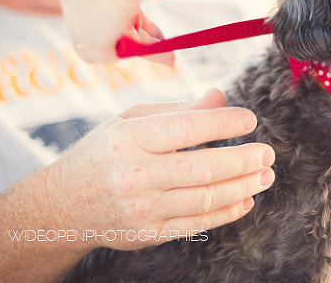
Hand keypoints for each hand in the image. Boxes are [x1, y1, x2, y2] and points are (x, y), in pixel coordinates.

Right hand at [49, 89, 274, 249]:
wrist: (63, 206)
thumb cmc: (104, 154)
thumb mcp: (131, 121)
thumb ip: (178, 110)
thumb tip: (220, 97)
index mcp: (129, 139)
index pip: (185, 128)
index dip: (223, 123)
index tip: (250, 119)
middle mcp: (134, 175)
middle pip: (202, 168)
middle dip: (242, 160)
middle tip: (268, 152)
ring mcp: (142, 209)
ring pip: (205, 199)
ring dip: (243, 186)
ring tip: (265, 174)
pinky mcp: (149, 234)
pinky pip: (198, 224)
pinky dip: (227, 212)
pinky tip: (246, 198)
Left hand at [60, 0, 171, 62]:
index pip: (99, 7)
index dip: (125, 16)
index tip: (147, 21)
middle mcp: (73, 1)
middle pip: (101, 30)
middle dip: (134, 37)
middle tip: (161, 42)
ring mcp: (79, 22)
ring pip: (108, 46)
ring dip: (140, 49)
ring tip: (168, 54)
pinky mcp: (92, 39)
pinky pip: (115, 55)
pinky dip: (141, 55)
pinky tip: (162, 51)